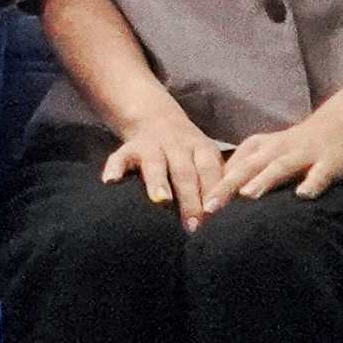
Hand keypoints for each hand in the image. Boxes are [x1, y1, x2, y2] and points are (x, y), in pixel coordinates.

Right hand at [100, 107, 232, 228]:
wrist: (155, 117)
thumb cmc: (188, 154)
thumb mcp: (205, 160)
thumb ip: (215, 184)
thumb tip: (232, 222)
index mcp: (202, 150)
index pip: (211, 171)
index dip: (214, 192)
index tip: (216, 216)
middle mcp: (178, 146)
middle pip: (185, 171)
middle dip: (190, 198)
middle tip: (192, 225)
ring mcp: (152, 146)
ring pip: (155, 163)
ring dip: (158, 181)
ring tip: (160, 200)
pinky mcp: (129, 148)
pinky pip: (120, 157)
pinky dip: (115, 168)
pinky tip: (110, 182)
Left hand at [217, 111, 342, 205]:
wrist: (339, 127)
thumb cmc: (293, 148)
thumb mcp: (264, 154)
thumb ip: (241, 171)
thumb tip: (212, 199)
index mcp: (259, 149)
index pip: (232, 170)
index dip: (214, 188)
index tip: (197, 209)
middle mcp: (278, 150)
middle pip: (249, 168)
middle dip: (229, 187)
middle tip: (210, 207)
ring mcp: (304, 155)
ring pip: (281, 167)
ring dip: (265, 180)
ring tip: (248, 195)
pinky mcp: (331, 163)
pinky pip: (321, 173)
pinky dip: (313, 183)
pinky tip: (304, 195)